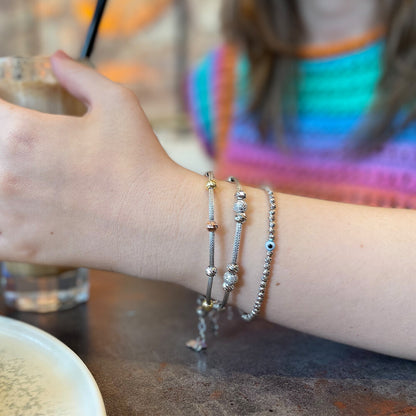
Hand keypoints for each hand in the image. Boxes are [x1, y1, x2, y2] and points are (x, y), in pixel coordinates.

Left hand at [0, 51, 176, 271]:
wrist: (160, 223)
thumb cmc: (142, 163)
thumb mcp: (119, 104)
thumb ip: (80, 76)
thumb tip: (56, 59)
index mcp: (22, 133)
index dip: (1, 112)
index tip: (12, 117)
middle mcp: (4, 175)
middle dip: (4, 147)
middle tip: (30, 154)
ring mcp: (7, 216)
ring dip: (1, 183)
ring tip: (27, 182)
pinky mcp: (18, 249)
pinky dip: (1, 220)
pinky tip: (18, 211)